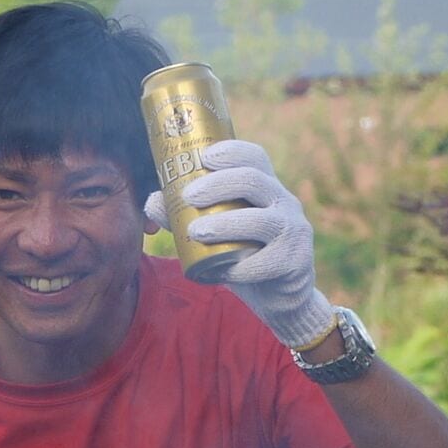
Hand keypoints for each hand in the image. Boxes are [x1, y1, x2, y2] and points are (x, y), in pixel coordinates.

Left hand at [142, 139, 335, 348]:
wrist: (280, 297)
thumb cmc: (244, 255)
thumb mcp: (217, 233)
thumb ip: (185, 217)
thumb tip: (152, 201)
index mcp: (266, 188)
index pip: (254, 157)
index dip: (231, 151)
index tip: (203, 157)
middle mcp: (284, 202)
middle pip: (253, 181)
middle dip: (218, 185)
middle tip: (189, 197)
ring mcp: (293, 230)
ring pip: (261, 220)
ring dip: (225, 224)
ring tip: (196, 232)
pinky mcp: (295, 261)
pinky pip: (266, 262)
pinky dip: (241, 268)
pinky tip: (224, 272)